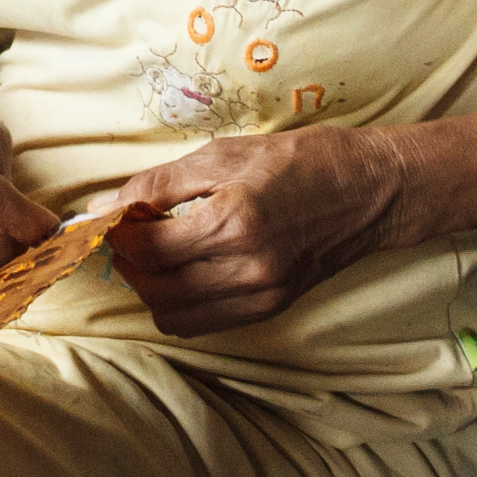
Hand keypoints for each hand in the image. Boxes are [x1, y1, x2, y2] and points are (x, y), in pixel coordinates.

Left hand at [104, 128, 417, 339]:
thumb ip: (160, 183)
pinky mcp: (270, 309)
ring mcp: (260, 296)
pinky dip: (179, 302)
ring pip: (172, 314)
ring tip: (156, 251)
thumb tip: (105, 207)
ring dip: (150, 287)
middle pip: (153, 288)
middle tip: (127, 232)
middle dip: (126, 262)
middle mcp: (247, 269)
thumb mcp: (225, 154)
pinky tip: (184, 270)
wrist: (371, 190)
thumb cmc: (301, 160)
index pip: (145, 250)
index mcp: (234, 223)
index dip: (114, 234)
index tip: (106, 217)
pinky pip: (201, 322)